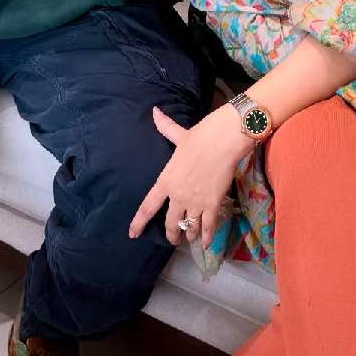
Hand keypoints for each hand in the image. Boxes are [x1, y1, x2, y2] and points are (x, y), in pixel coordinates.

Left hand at [129, 105, 246, 247]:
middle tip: (174, 238)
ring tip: (191, 238)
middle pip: (171, 223)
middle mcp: (178, 196)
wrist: (223, 141)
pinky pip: (209, 227)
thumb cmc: (200, 137)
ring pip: (190, 227)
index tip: (132, 234)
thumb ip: (165, 127)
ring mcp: (196, 202)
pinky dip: (207, 237)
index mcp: (166, 181)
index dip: (139, 222)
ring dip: (190, 234)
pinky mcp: (213, 204)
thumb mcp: (179, 134)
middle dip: (172, 233)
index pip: (147, 206)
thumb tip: (154, 111)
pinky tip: (206, 244)